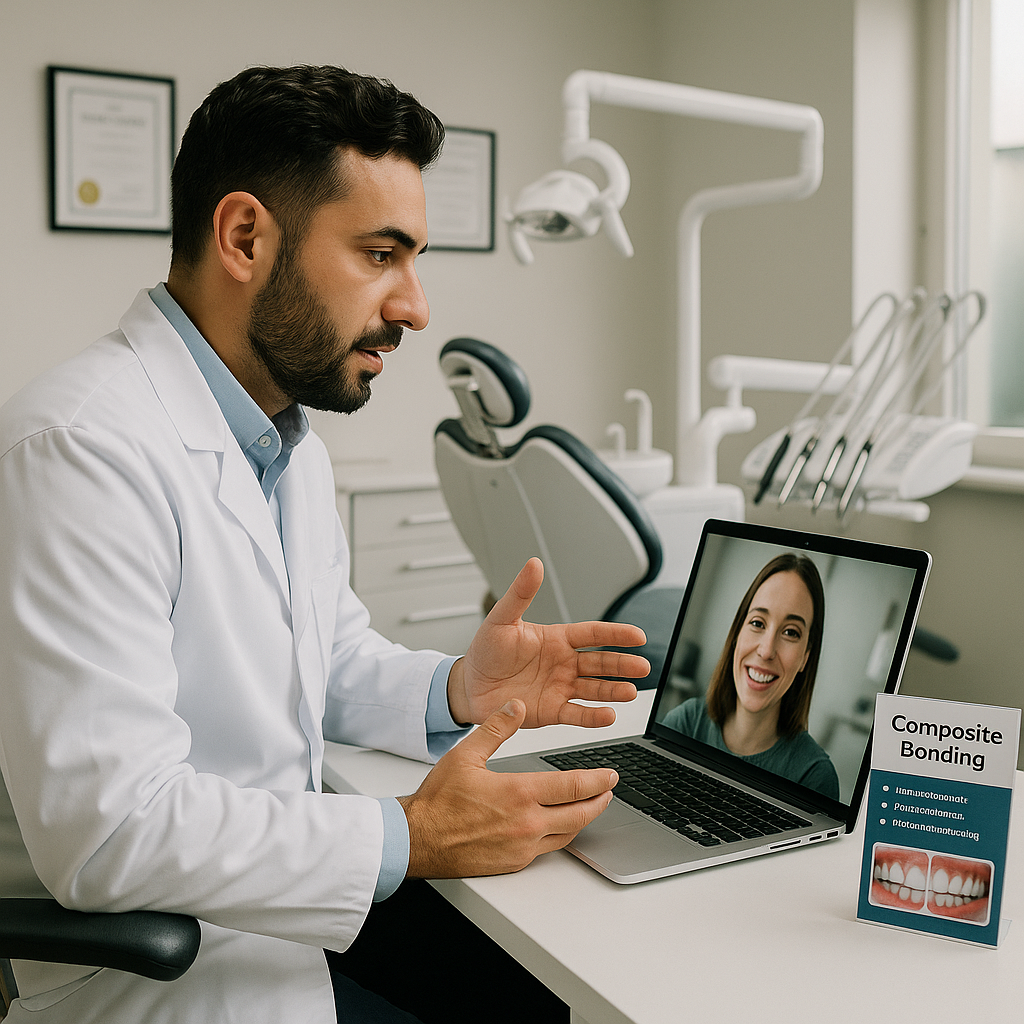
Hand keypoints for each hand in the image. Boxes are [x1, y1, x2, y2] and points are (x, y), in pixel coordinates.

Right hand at [398, 698, 617, 877]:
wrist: (417, 839)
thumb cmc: (438, 800)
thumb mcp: (466, 755)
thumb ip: (496, 729)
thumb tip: (515, 705)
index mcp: (520, 794)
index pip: (574, 787)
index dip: (597, 780)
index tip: (610, 775)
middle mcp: (527, 823)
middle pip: (580, 815)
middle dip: (600, 802)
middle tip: (609, 791)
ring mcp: (522, 847)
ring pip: (567, 835)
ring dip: (584, 820)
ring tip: (591, 808)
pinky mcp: (513, 862)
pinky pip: (547, 850)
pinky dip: (560, 836)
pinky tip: (558, 827)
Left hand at [446, 558, 648, 728]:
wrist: (468, 685)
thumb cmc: (485, 651)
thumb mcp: (501, 619)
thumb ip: (521, 593)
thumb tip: (534, 564)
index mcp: (557, 639)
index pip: (593, 634)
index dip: (615, 634)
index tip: (638, 635)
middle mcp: (564, 664)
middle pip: (600, 663)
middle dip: (622, 664)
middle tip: (643, 666)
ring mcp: (560, 688)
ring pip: (594, 688)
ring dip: (613, 690)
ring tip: (631, 691)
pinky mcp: (551, 711)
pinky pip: (576, 714)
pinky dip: (593, 716)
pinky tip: (608, 715)